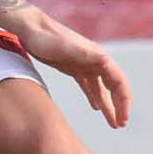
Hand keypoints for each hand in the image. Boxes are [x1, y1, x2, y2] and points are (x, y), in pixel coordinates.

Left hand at [7, 7, 133, 127]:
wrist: (28, 28)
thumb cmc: (44, 38)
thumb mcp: (62, 48)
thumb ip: (84, 54)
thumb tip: (106, 60)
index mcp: (97, 56)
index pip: (119, 81)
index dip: (124, 100)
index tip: (124, 118)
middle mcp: (94, 60)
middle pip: (114, 86)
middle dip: (120, 105)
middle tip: (120, 125)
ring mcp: (84, 64)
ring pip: (102, 88)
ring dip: (109, 105)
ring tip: (114, 124)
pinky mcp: (73, 67)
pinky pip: (89, 85)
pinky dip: (95, 97)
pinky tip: (96, 109)